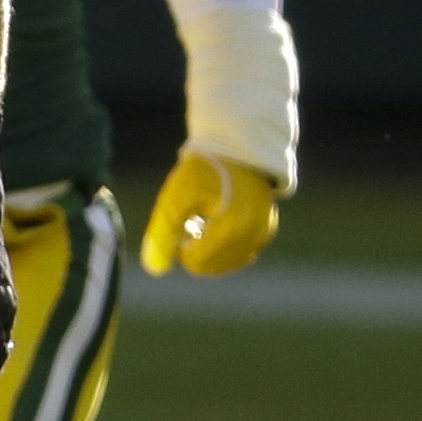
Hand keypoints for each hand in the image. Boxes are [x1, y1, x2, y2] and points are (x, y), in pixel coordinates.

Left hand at [140, 149, 281, 277]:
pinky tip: (215, 224)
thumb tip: (155, 270)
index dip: (179, 246)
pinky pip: (239, 255)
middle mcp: (254, 235)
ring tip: (205, 219)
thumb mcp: (174, 199)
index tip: (182, 220)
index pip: (196, 262)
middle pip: (211, 266)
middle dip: (196, 249)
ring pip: (225, 264)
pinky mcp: (266, 233)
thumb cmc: (202, 172)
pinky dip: (223, 248)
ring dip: (209, 249)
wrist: (235, 150)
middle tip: (194, 219)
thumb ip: (162, 235)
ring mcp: (263, 235)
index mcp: (233, 227)